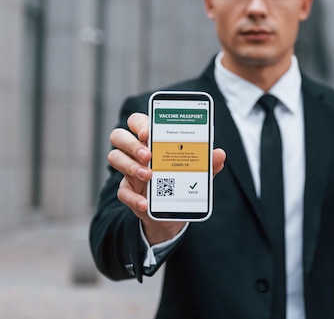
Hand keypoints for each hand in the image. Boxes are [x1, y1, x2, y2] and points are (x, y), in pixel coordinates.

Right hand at [108, 112, 225, 244]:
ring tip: (150, 176)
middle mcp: (136, 151)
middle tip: (148, 155)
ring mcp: (128, 170)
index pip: (137, 121)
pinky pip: (122, 192)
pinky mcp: (127, 191)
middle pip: (119, 136)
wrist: (172, 211)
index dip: (139, 124)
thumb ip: (207, 162)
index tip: (148, 132)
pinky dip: (133, 198)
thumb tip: (219, 154)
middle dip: (131, 143)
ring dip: (130, 166)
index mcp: (152, 139)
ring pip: (115, 158)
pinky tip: (145, 203)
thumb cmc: (182, 180)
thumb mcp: (196, 171)